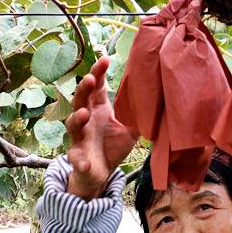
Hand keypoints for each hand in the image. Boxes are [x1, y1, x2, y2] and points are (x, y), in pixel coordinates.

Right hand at [66, 57, 136, 200]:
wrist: (101, 173)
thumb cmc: (112, 146)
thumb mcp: (130, 130)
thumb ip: (139, 116)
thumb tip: (158, 100)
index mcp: (98, 110)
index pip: (96, 88)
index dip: (98, 73)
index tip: (105, 59)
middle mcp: (86, 121)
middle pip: (80, 101)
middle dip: (83, 89)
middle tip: (90, 78)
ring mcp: (80, 139)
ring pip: (73, 126)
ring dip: (76, 119)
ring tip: (83, 113)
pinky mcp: (79, 159)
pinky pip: (76, 159)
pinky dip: (79, 161)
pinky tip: (84, 163)